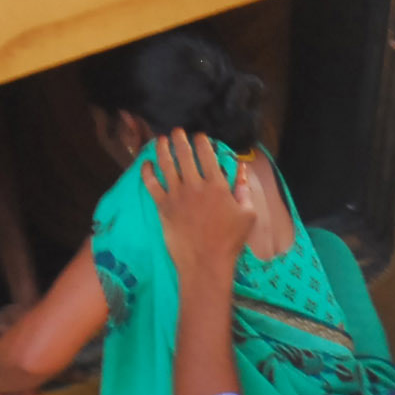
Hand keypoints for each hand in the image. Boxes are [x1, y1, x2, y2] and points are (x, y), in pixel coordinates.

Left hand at [142, 128, 259, 278]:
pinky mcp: (162, 207)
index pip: (206, 154)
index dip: (202, 141)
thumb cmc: (230, 240)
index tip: (199, 136)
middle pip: (184, 154)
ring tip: (161, 139)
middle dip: (180, 139)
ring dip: (163, 149)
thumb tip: (241, 168)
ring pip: (166, 164)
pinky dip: (147, 171)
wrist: (205, 262)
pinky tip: (146, 163)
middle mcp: (194, 185)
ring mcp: (176, 195)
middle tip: (177, 131)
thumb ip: (243, 189)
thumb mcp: (247, 214)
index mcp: (216, 185)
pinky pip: (151, 184)